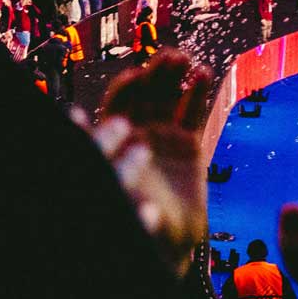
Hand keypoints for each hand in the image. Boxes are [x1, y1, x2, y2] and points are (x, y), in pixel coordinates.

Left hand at [94, 49, 210, 273]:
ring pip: (168, 99)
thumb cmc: (137, 220)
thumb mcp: (123, 196)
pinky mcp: (188, 144)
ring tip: (185, 59)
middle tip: (169, 57)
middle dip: (155, 75)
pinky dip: (198, 94)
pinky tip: (204, 73)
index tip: (137, 75)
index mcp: (116, 139)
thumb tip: (94, 142)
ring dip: (175, 77)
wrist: (166, 241)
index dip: (126, 89)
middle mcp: (137, 132)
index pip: (118, 106)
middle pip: (144, 95)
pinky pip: (193, 114)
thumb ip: (116, 172)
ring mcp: (163, 136)